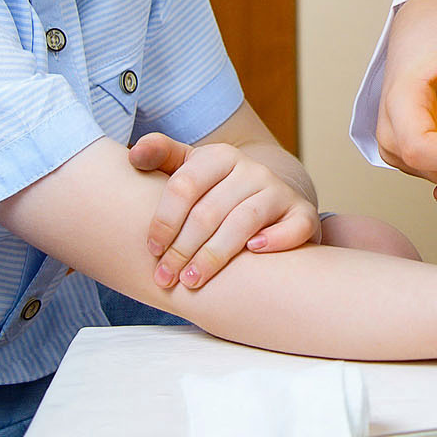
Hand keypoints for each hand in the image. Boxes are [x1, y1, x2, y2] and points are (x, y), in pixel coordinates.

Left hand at [129, 133, 318, 288]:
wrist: (270, 196)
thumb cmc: (216, 189)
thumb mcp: (189, 167)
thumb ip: (161, 155)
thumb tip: (135, 155)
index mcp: (219, 156)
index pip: (184, 185)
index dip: (164, 220)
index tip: (151, 249)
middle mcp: (252, 170)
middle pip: (210, 210)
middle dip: (182, 249)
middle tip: (165, 278)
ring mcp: (279, 191)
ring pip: (244, 221)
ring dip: (214, 255)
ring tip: (192, 281)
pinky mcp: (302, 214)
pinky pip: (294, 226)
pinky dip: (276, 239)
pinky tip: (254, 252)